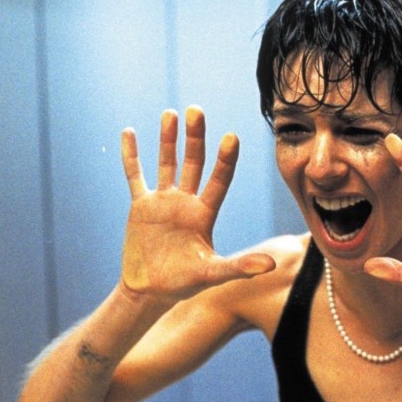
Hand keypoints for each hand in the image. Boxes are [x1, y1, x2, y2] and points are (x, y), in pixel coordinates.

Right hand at [120, 106, 273, 300]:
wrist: (152, 291)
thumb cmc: (186, 283)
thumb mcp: (213, 274)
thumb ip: (239, 268)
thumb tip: (272, 266)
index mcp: (205, 214)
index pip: (219, 180)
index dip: (225, 160)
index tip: (232, 137)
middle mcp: (187, 202)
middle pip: (193, 163)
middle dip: (195, 137)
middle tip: (197, 110)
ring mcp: (163, 201)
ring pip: (167, 163)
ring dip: (167, 139)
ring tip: (171, 114)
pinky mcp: (141, 206)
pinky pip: (135, 175)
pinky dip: (131, 155)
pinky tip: (129, 132)